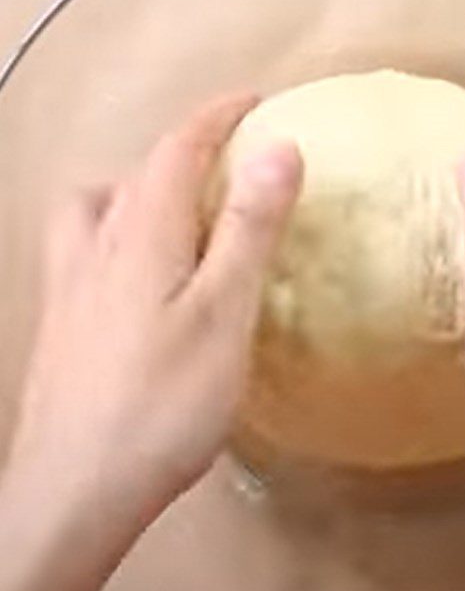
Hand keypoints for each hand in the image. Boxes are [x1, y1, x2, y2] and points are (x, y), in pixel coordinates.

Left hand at [7, 93, 301, 521]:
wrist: (75, 489)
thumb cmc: (164, 400)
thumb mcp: (225, 310)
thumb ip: (248, 227)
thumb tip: (278, 148)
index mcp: (140, 231)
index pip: (179, 147)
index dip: (219, 116)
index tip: (257, 101)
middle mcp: (94, 244)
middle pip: (135, 173)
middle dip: (185, 152)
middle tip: (230, 164)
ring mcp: (68, 285)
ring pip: (96, 208)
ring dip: (139, 190)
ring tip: (179, 215)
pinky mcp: (60, 323)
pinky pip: (85, 248)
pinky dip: (118, 233)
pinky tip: (140, 279)